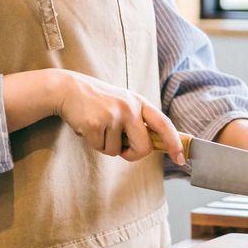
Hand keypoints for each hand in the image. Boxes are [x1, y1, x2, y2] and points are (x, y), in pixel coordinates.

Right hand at [3, 69, 184, 164]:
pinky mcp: (95, 123)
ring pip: (117, 151)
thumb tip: (152, 147)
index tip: (180, 159)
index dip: (174, 143)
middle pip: (144, 148)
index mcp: (139, 103)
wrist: (67, 88)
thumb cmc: (98, 101)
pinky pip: (100, 148)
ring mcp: (113, 115)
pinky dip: (93, 143)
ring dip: (106, 146)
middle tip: (120, 147)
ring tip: (98, 126)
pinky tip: (87, 126)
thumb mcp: (123, 104)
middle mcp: (130, 107)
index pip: (164, 125)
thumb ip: (138, 122)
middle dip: (132, 154)